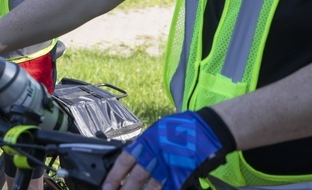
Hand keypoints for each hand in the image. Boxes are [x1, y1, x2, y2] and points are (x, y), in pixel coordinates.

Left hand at [102, 110, 233, 189]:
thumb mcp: (156, 131)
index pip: (125, 161)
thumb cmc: (180, 128)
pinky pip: (168, 187)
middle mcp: (156, 155)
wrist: (206, 129)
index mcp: (147, 142)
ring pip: (151, 186)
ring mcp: (170, 166)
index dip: (114, 176)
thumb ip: (143, 144)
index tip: (106, 187)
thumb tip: (129, 159)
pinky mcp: (182, 175)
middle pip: (136, 177)